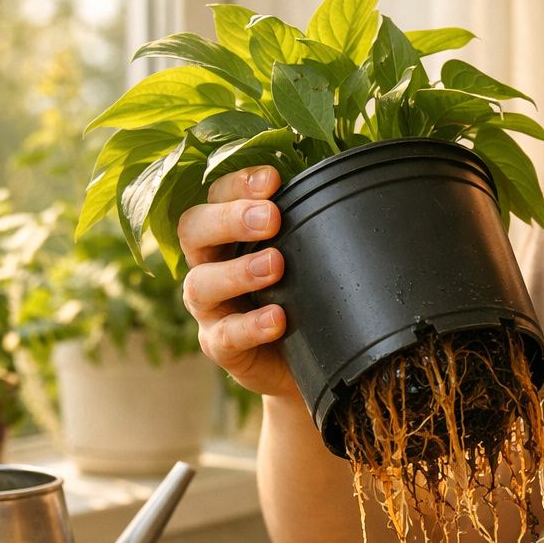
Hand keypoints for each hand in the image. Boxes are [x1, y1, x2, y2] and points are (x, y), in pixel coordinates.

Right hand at [177, 165, 294, 396]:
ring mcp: (209, 308)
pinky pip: (224, 336)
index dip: (238, 184)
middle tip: (271, 218)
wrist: (302, 362)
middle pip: (193, 230)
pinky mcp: (219, 347)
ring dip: (238, 271)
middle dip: (230, 219)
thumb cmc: (302, 298)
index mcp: (225, 234)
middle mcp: (208, 265)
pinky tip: (277, 319)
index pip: (216, 196)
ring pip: (201, 283)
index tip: (273, 180)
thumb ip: (309, 227)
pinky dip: (250, 326)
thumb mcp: (304, 257)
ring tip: (275, 265)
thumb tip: (349, 191)